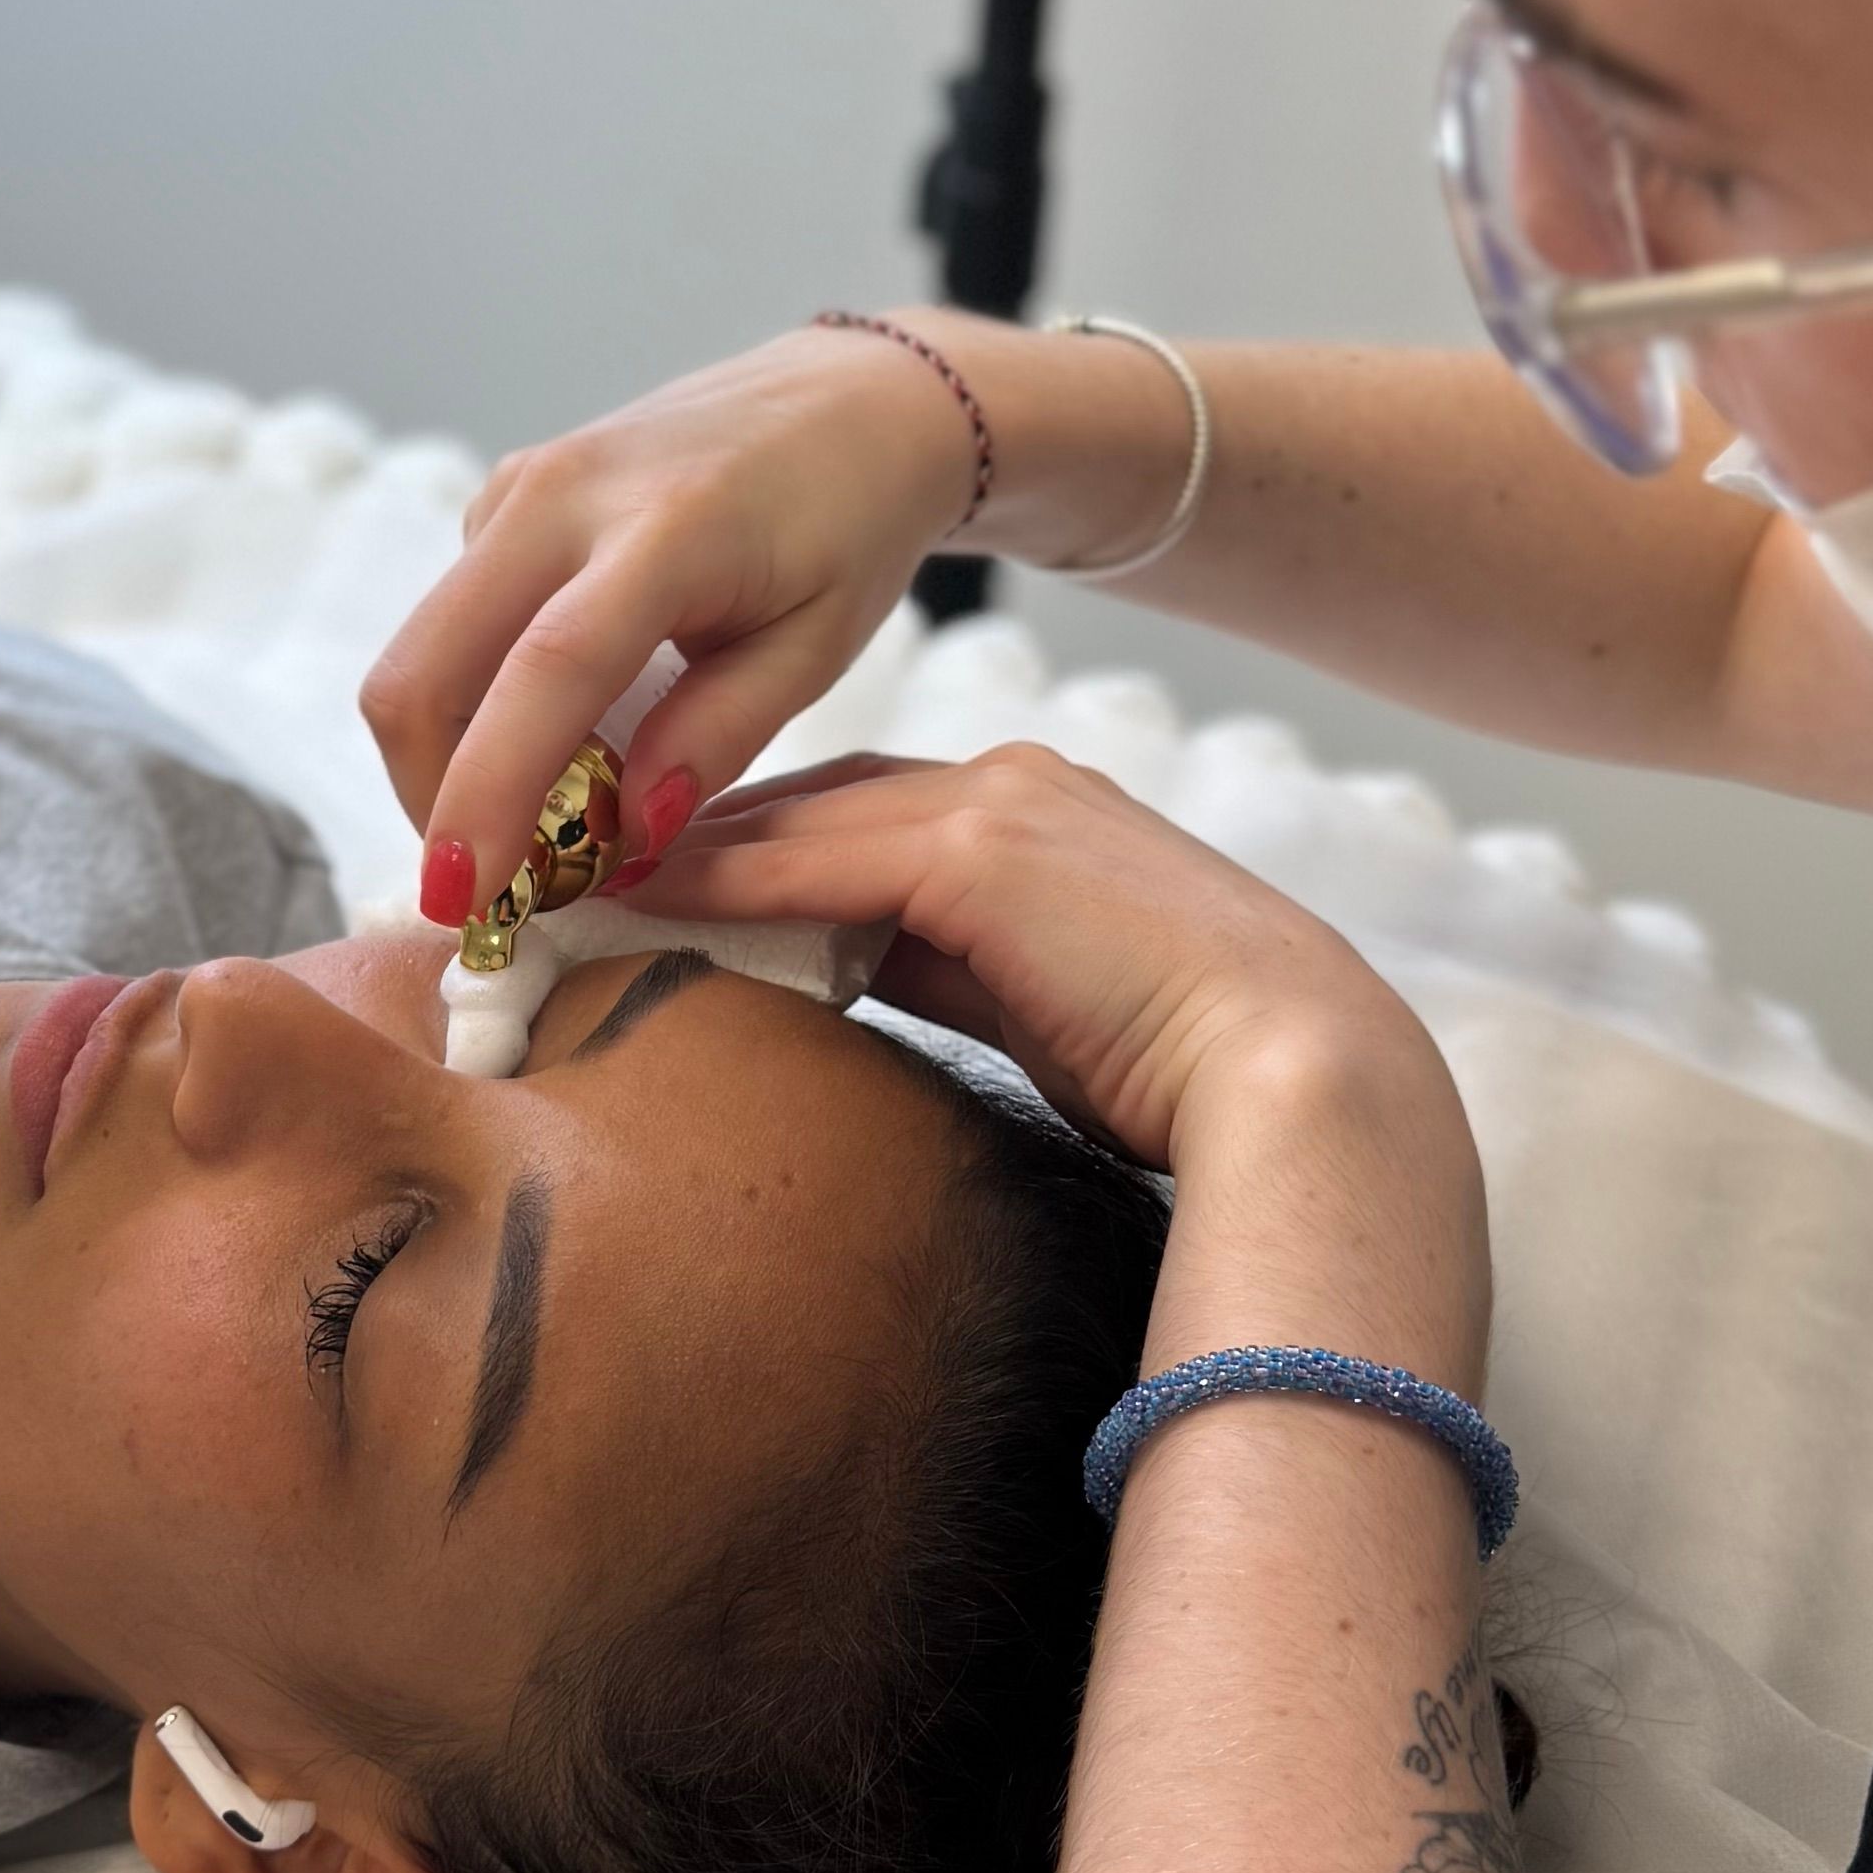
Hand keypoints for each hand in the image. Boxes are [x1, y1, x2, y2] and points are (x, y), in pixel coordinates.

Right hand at [362, 324, 986, 916]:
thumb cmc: (848, 525)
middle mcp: (563, 494)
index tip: (465, 900)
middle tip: (489, 888)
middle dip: (431, 798)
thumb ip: (716, 739)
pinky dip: (475, 704)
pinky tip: (557, 735)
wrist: (844, 398)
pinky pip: (451, 623)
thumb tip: (624, 842)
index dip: (490, 794)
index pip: (546, 673)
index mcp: (665, 529)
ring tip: (540, 821)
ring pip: (422, 655)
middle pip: (424, 669)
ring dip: (452, 758)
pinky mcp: (502, 495)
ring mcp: (519, 486)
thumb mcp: (814, 648)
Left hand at [645, 742, 1482, 1288]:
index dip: (744, 855)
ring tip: (564, 883)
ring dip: (675, 850)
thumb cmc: (1195, 1083)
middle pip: (808, 804)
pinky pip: (815, 859)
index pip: (854, 826)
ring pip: (796, 818)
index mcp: (1036, 823)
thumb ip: (949, 980)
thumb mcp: (1043, 1014)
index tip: (643, 891)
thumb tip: (842, 992)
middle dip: (689, 837)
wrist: (1308, 1084)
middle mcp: (1013, 787)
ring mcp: (1000, 806)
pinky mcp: (986, 850)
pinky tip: (630, 898)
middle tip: (570, 877)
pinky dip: (715, 876)